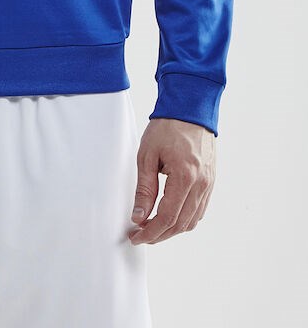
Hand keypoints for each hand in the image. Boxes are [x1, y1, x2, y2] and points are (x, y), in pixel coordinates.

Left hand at [127, 117, 215, 245]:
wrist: (190, 109)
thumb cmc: (168, 127)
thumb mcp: (147, 155)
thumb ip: (144, 188)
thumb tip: (139, 216)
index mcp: (185, 177)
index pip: (167, 217)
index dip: (150, 232)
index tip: (136, 236)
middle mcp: (201, 184)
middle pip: (181, 224)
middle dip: (159, 235)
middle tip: (141, 235)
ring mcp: (209, 184)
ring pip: (192, 220)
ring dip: (172, 229)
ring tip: (152, 227)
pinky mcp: (211, 181)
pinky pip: (199, 209)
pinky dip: (184, 218)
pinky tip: (170, 215)